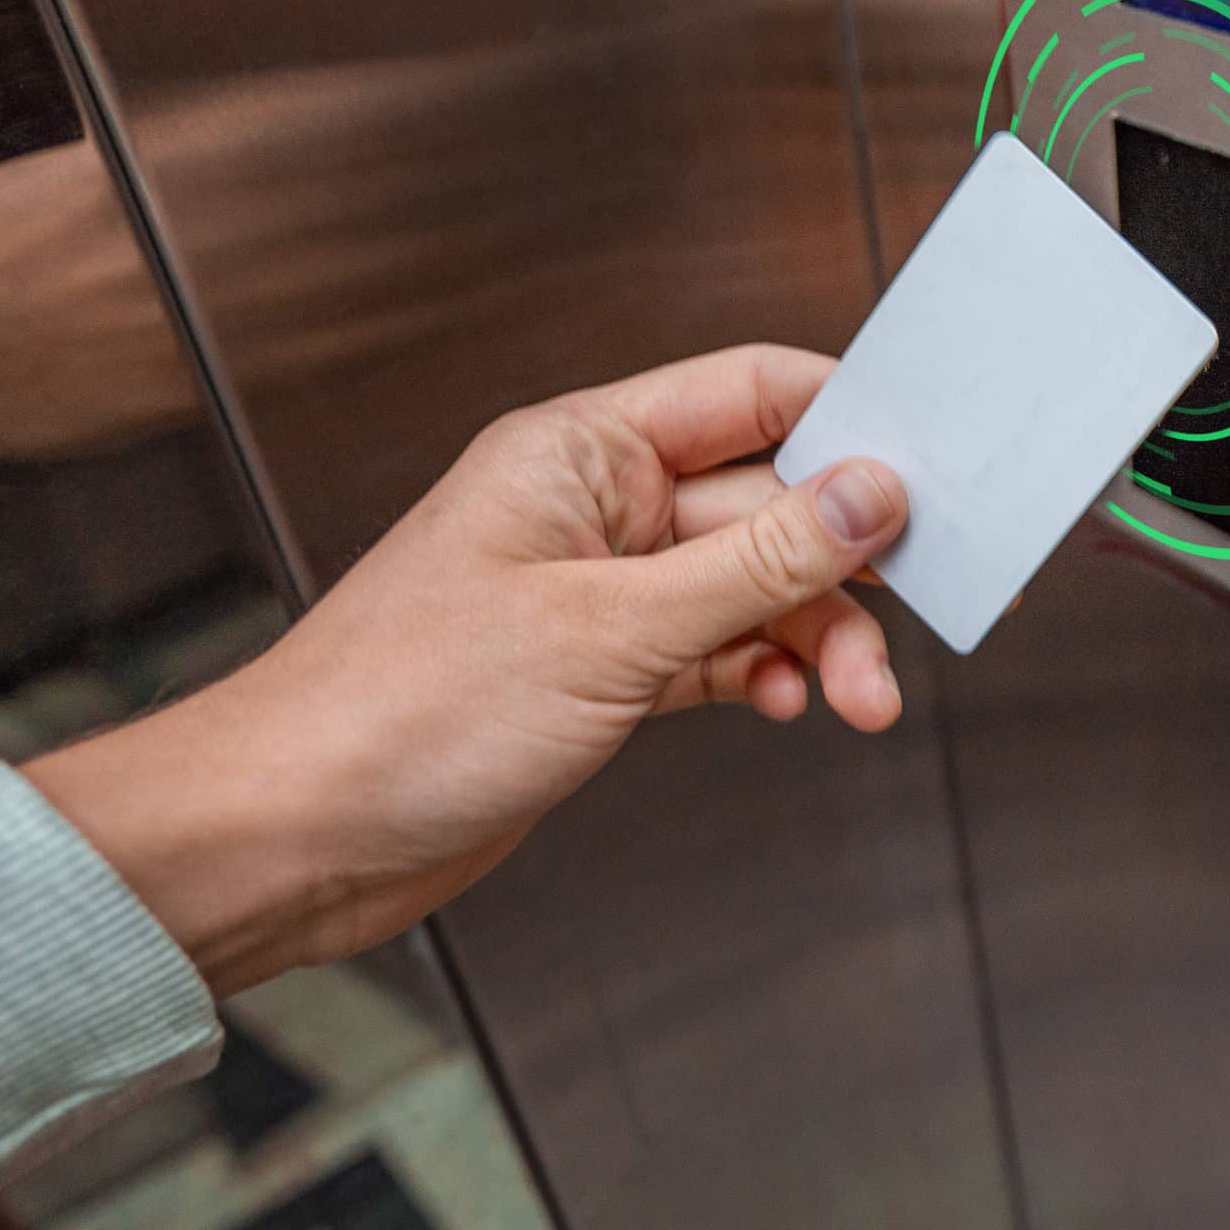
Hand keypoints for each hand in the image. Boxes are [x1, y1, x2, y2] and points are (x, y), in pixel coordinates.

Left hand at [27, 345, 906, 995]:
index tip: (935, 463)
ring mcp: (598, 591)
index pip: (750, 391)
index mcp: (580, 451)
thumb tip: (870, 492)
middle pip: (770, 504)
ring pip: (754, 589)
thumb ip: (757, 561)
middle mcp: (594, 507)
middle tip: (916, 613)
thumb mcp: (611, 630)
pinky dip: (764, 676)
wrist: (294, 838)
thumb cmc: (399, 712)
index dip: (849, 419)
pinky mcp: (600, 670)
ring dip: (818, 638)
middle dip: (845, 566)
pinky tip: (788, 707)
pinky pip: (720, 650)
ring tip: (858, 699)